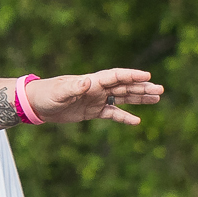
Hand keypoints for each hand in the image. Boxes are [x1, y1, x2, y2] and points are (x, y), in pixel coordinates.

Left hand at [27, 69, 162, 125]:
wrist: (36, 104)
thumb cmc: (46, 94)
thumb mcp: (60, 92)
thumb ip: (75, 87)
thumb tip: (88, 81)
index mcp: (92, 81)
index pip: (116, 76)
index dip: (132, 76)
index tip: (147, 76)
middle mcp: (98, 89)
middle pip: (125, 87)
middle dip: (143, 88)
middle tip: (161, 89)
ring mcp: (97, 99)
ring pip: (123, 98)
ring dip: (140, 98)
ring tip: (157, 98)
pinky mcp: (93, 111)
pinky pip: (113, 114)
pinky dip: (124, 117)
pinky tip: (137, 121)